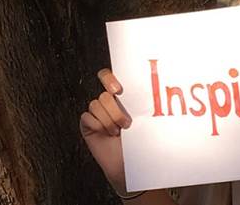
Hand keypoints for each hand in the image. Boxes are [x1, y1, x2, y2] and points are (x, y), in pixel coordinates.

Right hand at [80, 68, 131, 194]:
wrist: (126, 162)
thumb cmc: (136, 141)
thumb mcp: (142, 120)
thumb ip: (141, 106)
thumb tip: (152, 94)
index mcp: (119, 97)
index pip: (108, 77)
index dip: (109, 79)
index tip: (119, 91)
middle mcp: (106, 103)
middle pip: (104, 95)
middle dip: (115, 109)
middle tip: (125, 123)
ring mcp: (96, 113)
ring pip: (96, 105)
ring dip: (109, 121)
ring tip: (118, 132)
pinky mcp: (87, 124)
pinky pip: (88, 117)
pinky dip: (98, 126)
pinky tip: (106, 134)